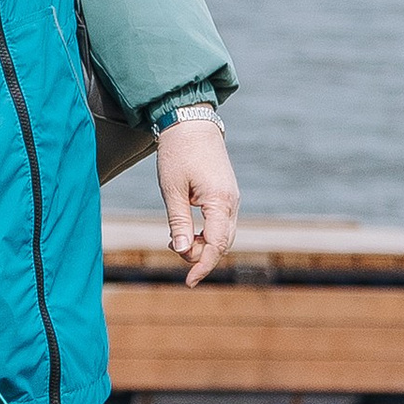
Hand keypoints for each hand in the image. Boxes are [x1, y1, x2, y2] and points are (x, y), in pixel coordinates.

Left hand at [156, 111, 237, 286]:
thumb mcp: (172, 189)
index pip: (216, 245)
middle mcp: (232, 202)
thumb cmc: (178, 152)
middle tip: (171, 247)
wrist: (191, 120)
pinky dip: (206, 233)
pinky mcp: (227, 194)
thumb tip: (181, 251)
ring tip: (175, 238)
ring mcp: (232, 198)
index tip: (188, 282)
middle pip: (222, 244)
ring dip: (202, 244)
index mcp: (220, 201)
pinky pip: (222, 223)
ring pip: (223, 235)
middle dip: (199, 255)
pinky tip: (187, 230)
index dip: (202, 266)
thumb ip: (178, 222)